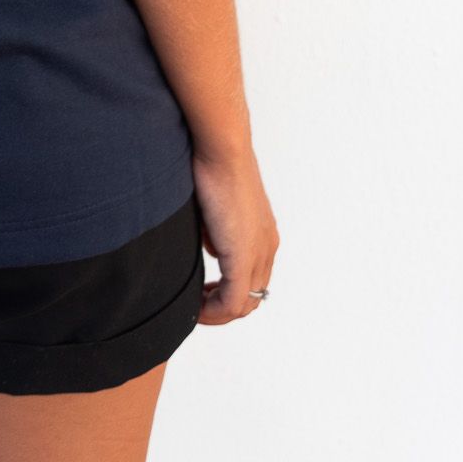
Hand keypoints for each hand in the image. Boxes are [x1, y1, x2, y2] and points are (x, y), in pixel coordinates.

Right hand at [191, 141, 279, 323]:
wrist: (222, 149)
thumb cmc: (214, 164)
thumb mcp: (215, 205)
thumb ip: (216, 228)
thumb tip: (208, 243)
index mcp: (262, 234)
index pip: (252, 278)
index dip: (229, 291)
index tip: (204, 292)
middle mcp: (266, 247)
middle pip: (252, 296)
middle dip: (224, 308)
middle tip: (198, 306)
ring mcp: (257, 253)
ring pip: (244, 303)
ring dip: (219, 312)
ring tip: (196, 310)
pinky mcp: (242, 256)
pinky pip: (233, 301)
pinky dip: (215, 311)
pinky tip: (198, 307)